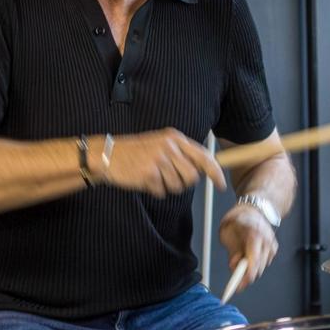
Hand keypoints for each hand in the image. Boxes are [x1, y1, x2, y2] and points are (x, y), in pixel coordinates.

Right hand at [101, 128, 225, 197]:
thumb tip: (203, 170)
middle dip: (183, 182)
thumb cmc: (136, 152)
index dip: (215, 172)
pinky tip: (144, 179)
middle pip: (192, 177)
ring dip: (166, 186)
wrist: (108, 155)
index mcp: (174, 138)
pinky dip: (154, 190)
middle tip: (167, 176)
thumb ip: (181, 154)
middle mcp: (169, 147)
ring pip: (178, 186)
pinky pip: (162, 192)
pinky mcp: (149, 173)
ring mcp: (158, 160)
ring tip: (153, 175)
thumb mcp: (161, 144)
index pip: (203, 156)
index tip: (221, 184)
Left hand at [219, 204, 277, 291]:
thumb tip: (234, 266)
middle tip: (234, 275)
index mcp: (254, 234)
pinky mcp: (274, 249)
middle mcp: (266, 241)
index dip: (246, 276)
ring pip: (260, 268)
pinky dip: (255, 263)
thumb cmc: (239, 218)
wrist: (256, 209)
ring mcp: (272, 245)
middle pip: (258, 268)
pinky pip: (263, 263)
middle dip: (244, 276)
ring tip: (239, 256)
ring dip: (249, 269)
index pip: (253, 261)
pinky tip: (248, 253)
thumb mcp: (227, 231)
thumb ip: (231, 249)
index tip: (238, 287)